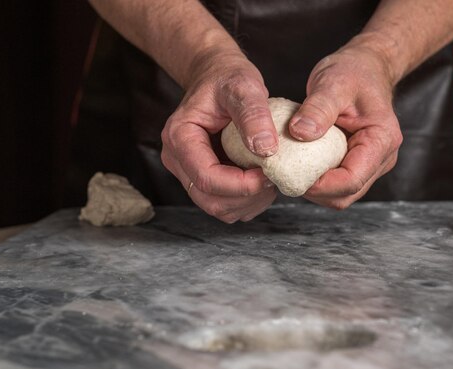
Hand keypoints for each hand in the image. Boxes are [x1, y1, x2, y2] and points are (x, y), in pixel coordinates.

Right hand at [161, 51, 278, 222]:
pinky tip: (261, 180)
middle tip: (274, 178)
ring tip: (270, 178)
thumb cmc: (227, 78)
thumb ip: (253, 115)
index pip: (207, 178)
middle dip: (247, 197)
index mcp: (180, 137)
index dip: (242, 184)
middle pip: (210, 200)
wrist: (217, 77)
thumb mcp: (243, 86)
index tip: (270, 173)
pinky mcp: (204, 180)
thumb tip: (265, 149)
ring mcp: (189, 172)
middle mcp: (178, 159)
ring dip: (249, 202)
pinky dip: (247, 201)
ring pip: (218, 208)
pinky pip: (225, 205)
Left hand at [289, 44, 402, 209]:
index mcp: (382, 140)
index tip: (292, 176)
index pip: (352, 179)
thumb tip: (300, 133)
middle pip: (347, 194)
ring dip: (316, 189)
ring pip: (342, 194)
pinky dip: (318, 180)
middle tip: (286, 176)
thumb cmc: (354, 72)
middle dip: (316, 192)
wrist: (366, 68)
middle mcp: (381, 158)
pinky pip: (337, 183)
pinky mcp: (357, 163)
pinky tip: (300, 166)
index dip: (322, 186)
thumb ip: (318, 109)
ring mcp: (371, 164)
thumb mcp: (333, 83)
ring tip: (291, 171)